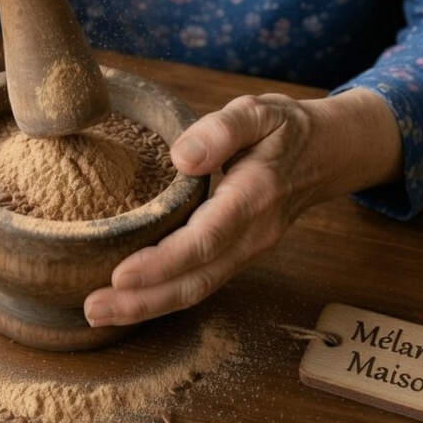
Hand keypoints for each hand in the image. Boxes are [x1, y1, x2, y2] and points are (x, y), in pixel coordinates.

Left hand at [84, 87, 401, 327]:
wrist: (329, 152)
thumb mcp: (258, 112)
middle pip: (197, 279)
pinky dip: (166, 295)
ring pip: (198, 288)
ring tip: (101, 311)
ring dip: (149, 305)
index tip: (120, 273)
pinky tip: (132, 298)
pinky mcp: (240, 252)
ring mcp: (249, 249)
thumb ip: (221, 130)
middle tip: (93, 307)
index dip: (163, 262)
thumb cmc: (286, 128)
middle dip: (144, 300)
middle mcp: (253, 234)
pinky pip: (202, 281)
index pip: (204, 239)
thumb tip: (183, 157)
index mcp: (254, 195)